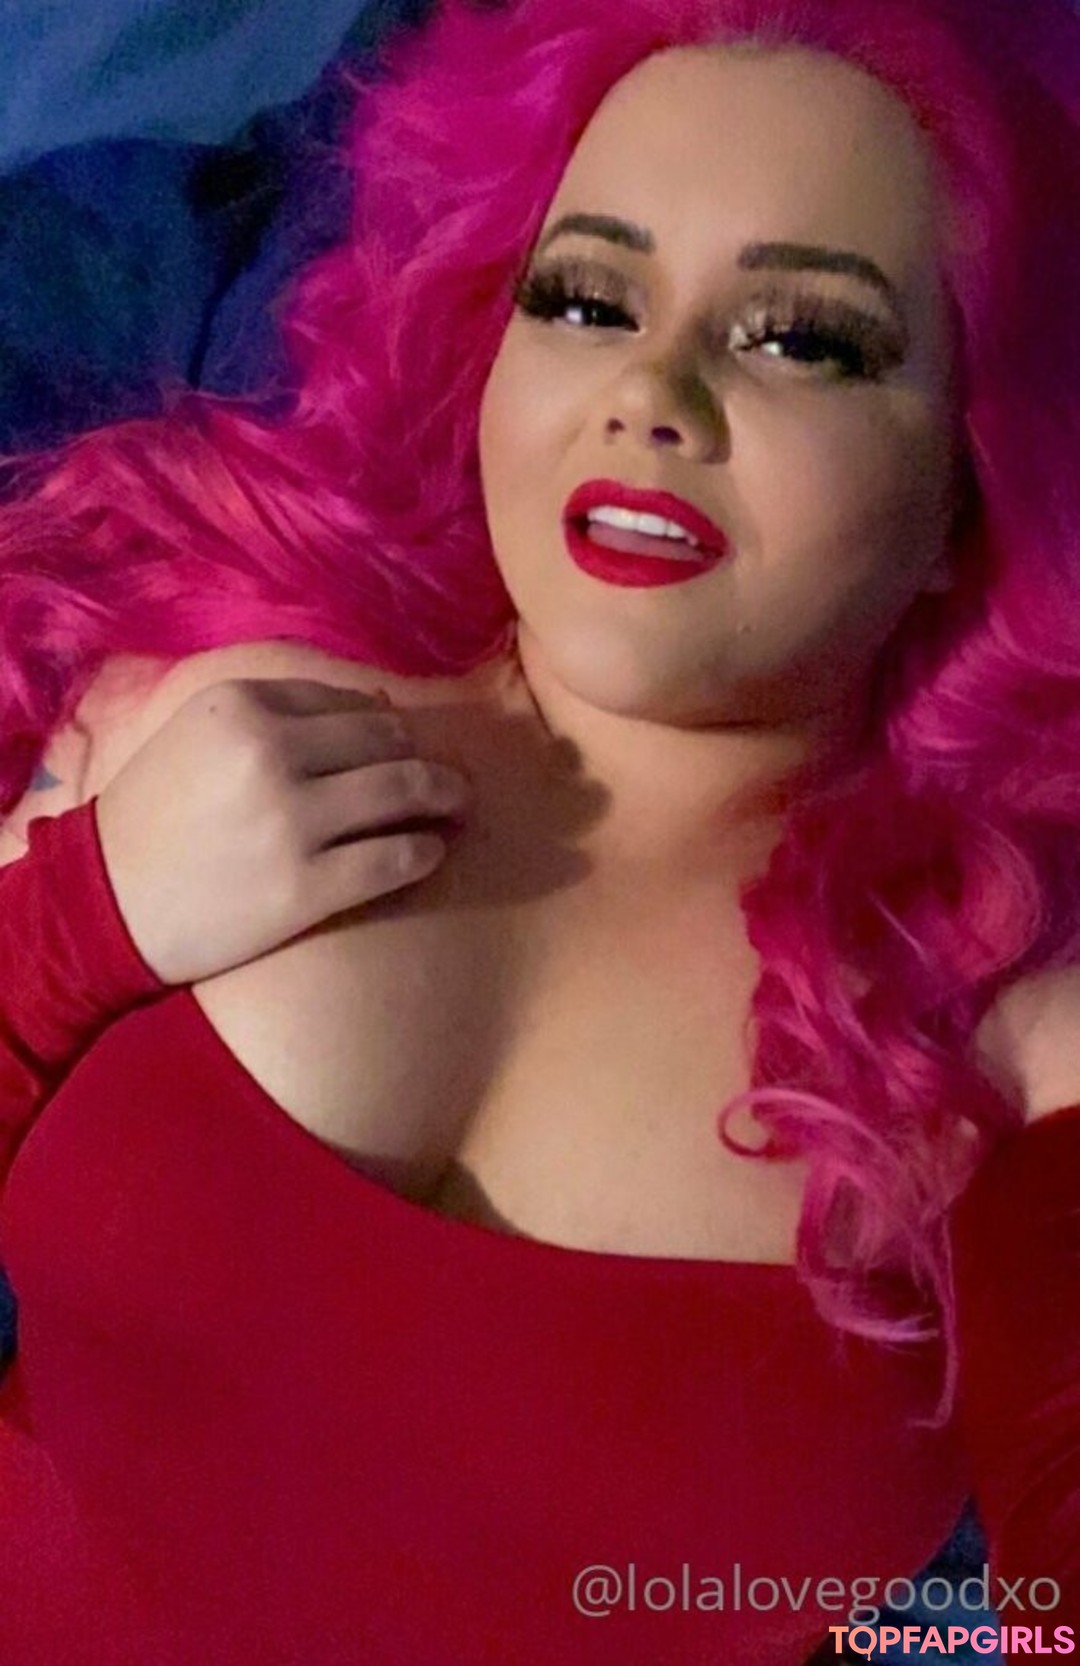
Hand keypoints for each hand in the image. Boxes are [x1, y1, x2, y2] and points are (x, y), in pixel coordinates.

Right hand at [94, 677, 472, 984]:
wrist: (104, 904)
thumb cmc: (153, 816)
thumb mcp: (197, 734)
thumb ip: (277, 710)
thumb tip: (380, 703)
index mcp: (241, 705)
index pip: (347, 702)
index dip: (383, 722)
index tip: (401, 742)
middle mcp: (270, 752)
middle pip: (384, 740)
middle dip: (422, 755)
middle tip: (447, 774)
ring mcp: (292, 822)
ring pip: (402, 791)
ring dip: (444, 794)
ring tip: (459, 804)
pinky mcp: (306, 887)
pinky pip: (393, 859)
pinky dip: (424, 851)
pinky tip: (430, 852)